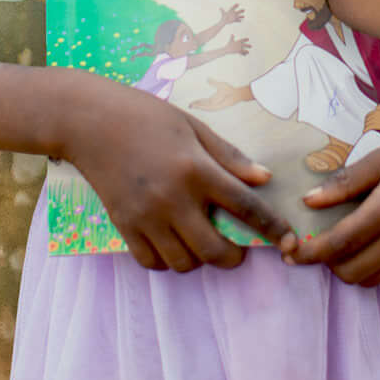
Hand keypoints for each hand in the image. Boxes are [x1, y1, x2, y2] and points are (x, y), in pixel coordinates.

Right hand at [56, 81, 286, 271]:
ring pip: (182, 262)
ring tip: (201, 243)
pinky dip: (166, 260)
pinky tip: (172, 244)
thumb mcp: (196, 128)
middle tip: (237, 250)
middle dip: (233, 257)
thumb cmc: (148, 118)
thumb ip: (230, 158)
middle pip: (213, 249)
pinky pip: (150, 261)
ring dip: (198, 260)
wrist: (91, 123)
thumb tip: (264, 179)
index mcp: (197, 170)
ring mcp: (145, 217)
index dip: (272, 228)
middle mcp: (173, 199)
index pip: (245, 207)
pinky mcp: (123, 226)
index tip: (288, 242)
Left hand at [284, 121, 379, 286]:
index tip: (289, 252)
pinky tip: (373, 244)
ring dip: (350, 268)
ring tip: (345, 245)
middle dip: (327, 263)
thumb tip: (308, 202)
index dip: (308, 253)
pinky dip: (373, 267)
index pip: (338, 244)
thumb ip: (346, 182)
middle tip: (317, 246)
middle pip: (350, 271)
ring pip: (369, 279)